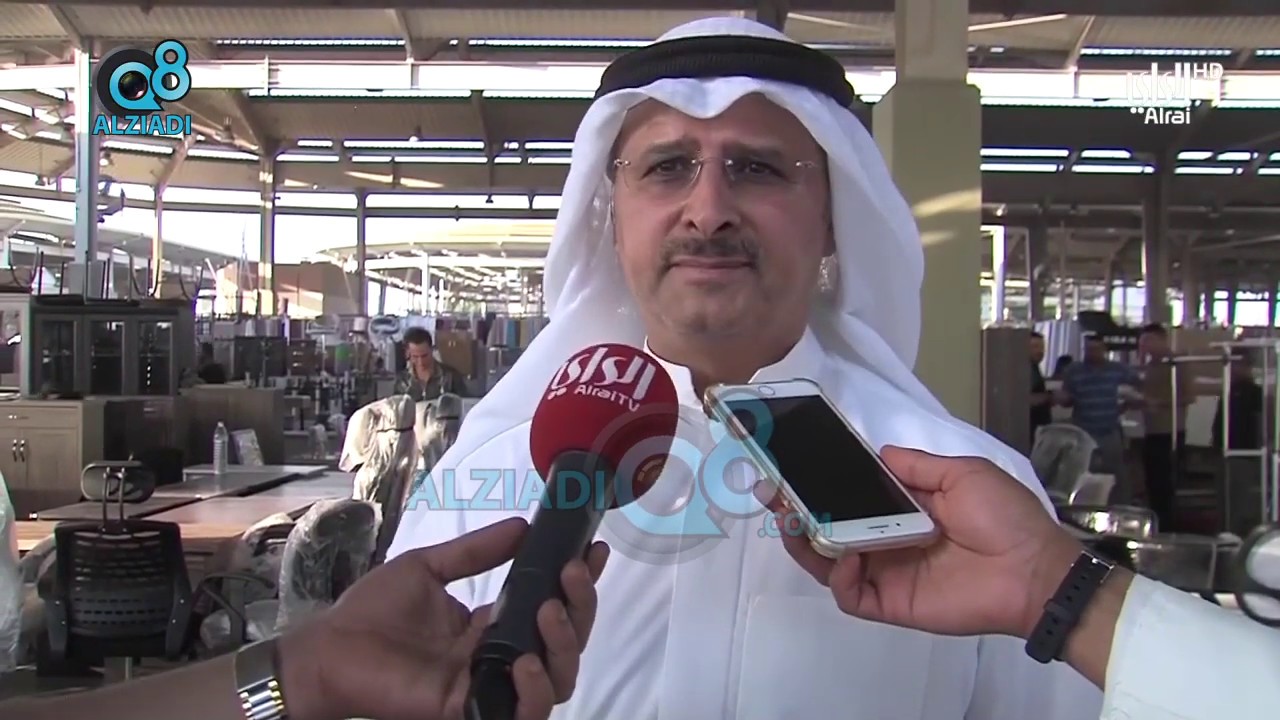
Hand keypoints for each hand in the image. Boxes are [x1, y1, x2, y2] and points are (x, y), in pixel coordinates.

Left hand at [278, 517, 609, 719]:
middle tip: (571, 573)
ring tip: (549, 609)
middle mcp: (498, 659)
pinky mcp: (469, 710)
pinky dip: (534, 691)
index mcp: (492, 628)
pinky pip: (522, 713)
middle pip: (567, 645)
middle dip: (581, 607)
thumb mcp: (429, 568)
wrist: (327, 650)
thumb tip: (522, 526)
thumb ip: (476, 552)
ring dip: (565, 645)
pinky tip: (524, 659)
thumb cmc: (371, 613)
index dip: (579, 585)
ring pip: (558, 681)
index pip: (552, 611)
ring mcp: (488, 687)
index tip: (592, 549)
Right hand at [766, 447, 1080, 638]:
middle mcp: (885, 538)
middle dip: (795, 509)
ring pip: (826, 560)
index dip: (818, 482)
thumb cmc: (1004, 517)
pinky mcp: (889, 602)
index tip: (790, 464)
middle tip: (771, 491)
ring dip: (804, 541)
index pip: (848, 494)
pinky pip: (848, 593)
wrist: (1034, 570)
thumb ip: (915, 466)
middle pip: (826, 528)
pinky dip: (838, 574)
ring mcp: (884, 572)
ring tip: (792, 521)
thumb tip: (877, 454)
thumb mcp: (962, 474)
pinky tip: (845, 554)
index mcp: (902, 507)